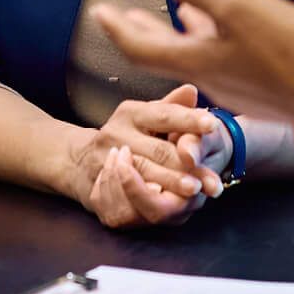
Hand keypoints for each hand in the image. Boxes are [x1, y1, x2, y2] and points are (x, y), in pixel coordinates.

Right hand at [66, 85, 222, 228]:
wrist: (80, 159)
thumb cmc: (127, 134)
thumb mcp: (147, 115)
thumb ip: (172, 107)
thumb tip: (192, 91)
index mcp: (130, 113)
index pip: (164, 115)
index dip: (189, 120)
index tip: (213, 124)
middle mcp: (115, 134)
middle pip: (158, 151)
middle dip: (187, 165)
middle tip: (211, 175)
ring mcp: (104, 162)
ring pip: (144, 175)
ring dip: (171, 184)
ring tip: (195, 190)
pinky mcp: (100, 184)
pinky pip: (126, 197)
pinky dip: (147, 200)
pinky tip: (167, 203)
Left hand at [92, 0, 293, 140]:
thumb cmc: (293, 55)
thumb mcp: (241, 9)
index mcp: (200, 61)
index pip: (142, 48)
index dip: (118, 28)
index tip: (99, 11)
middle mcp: (214, 78)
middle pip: (167, 54)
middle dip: (143, 31)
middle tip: (123, 17)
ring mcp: (241, 86)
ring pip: (197, 56)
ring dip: (180, 33)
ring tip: (172, 15)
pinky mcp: (266, 88)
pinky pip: (226, 59)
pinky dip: (213, 40)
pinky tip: (227, 29)